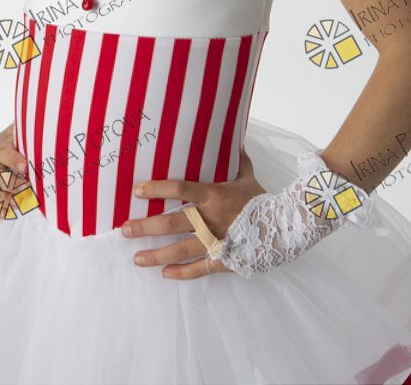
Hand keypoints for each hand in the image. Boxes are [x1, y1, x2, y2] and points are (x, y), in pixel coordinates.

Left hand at [122, 146, 265, 278]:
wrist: (286, 227)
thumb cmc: (262, 199)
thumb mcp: (247, 176)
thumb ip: (235, 159)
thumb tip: (233, 137)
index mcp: (214, 195)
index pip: (181, 188)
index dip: (157, 189)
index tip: (137, 190)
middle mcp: (211, 219)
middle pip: (172, 223)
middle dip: (146, 226)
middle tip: (124, 229)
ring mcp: (217, 242)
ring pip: (180, 250)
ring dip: (156, 255)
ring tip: (136, 258)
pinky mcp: (224, 260)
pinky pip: (199, 269)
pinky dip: (181, 273)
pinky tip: (165, 273)